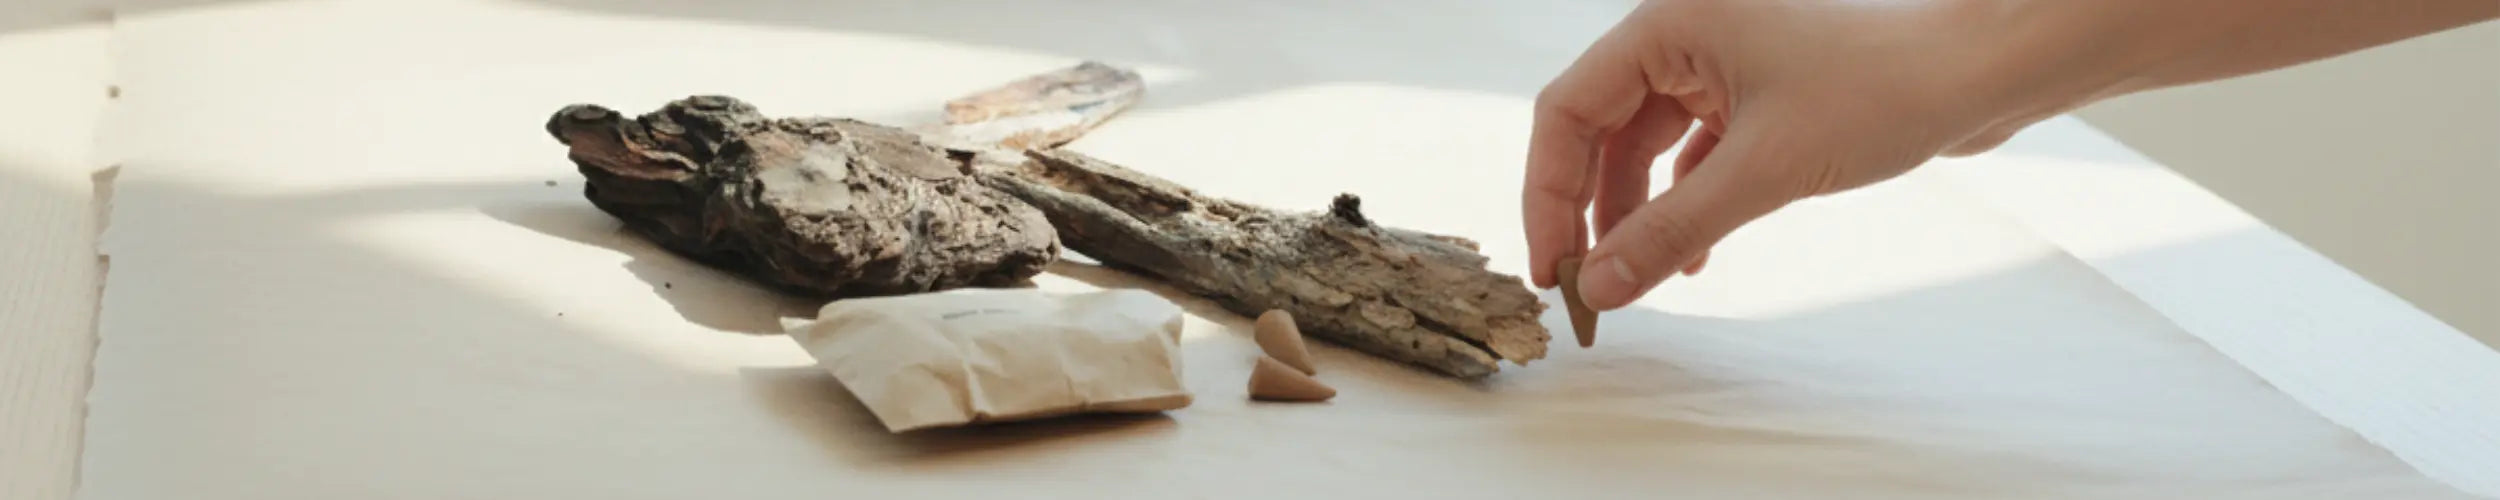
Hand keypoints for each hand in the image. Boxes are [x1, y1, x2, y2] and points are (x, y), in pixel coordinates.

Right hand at [1520, 0, 2074, 310]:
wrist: (1981, 71)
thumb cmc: (1882, 88)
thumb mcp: (1761, 172)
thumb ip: (1668, 230)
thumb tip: (1599, 287)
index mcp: (1666, 24)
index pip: (1567, 111)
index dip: (1547, 193)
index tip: (1551, 266)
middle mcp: (1684, 36)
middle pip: (1599, 131)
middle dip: (1589, 211)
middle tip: (1583, 285)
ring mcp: (1722, 64)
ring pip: (1645, 148)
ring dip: (1637, 216)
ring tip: (1636, 283)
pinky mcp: (1758, 95)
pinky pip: (1693, 155)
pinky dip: (1684, 206)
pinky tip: (1690, 261)